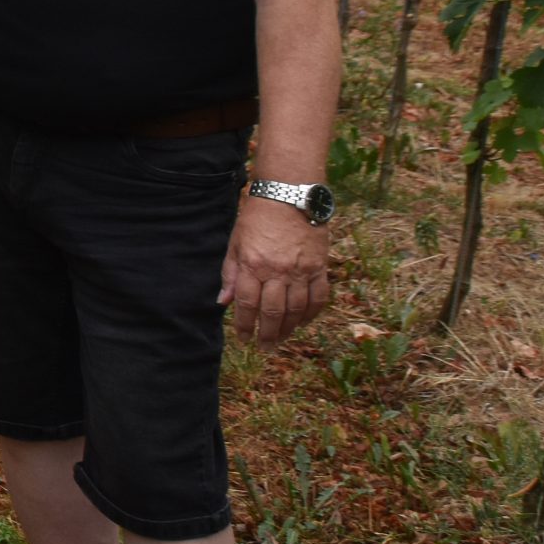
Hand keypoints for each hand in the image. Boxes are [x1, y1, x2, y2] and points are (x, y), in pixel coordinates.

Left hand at [219, 197, 331, 345]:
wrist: (289, 195)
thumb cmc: (257, 217)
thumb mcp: (235, 242)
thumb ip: (230, 273)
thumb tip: (223, 302)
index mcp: (253, 264)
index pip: (247, 304)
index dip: (244, 325)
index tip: (243, 338)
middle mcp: (278, 271)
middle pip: (274, 312)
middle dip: (268, 334)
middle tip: (265, 347)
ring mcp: (301, 270)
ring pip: (297, 310)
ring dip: (289, 329)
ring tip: (282, 339)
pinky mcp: (320, 267)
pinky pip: (319, 298)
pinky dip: (312, 313)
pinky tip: (304, 322)